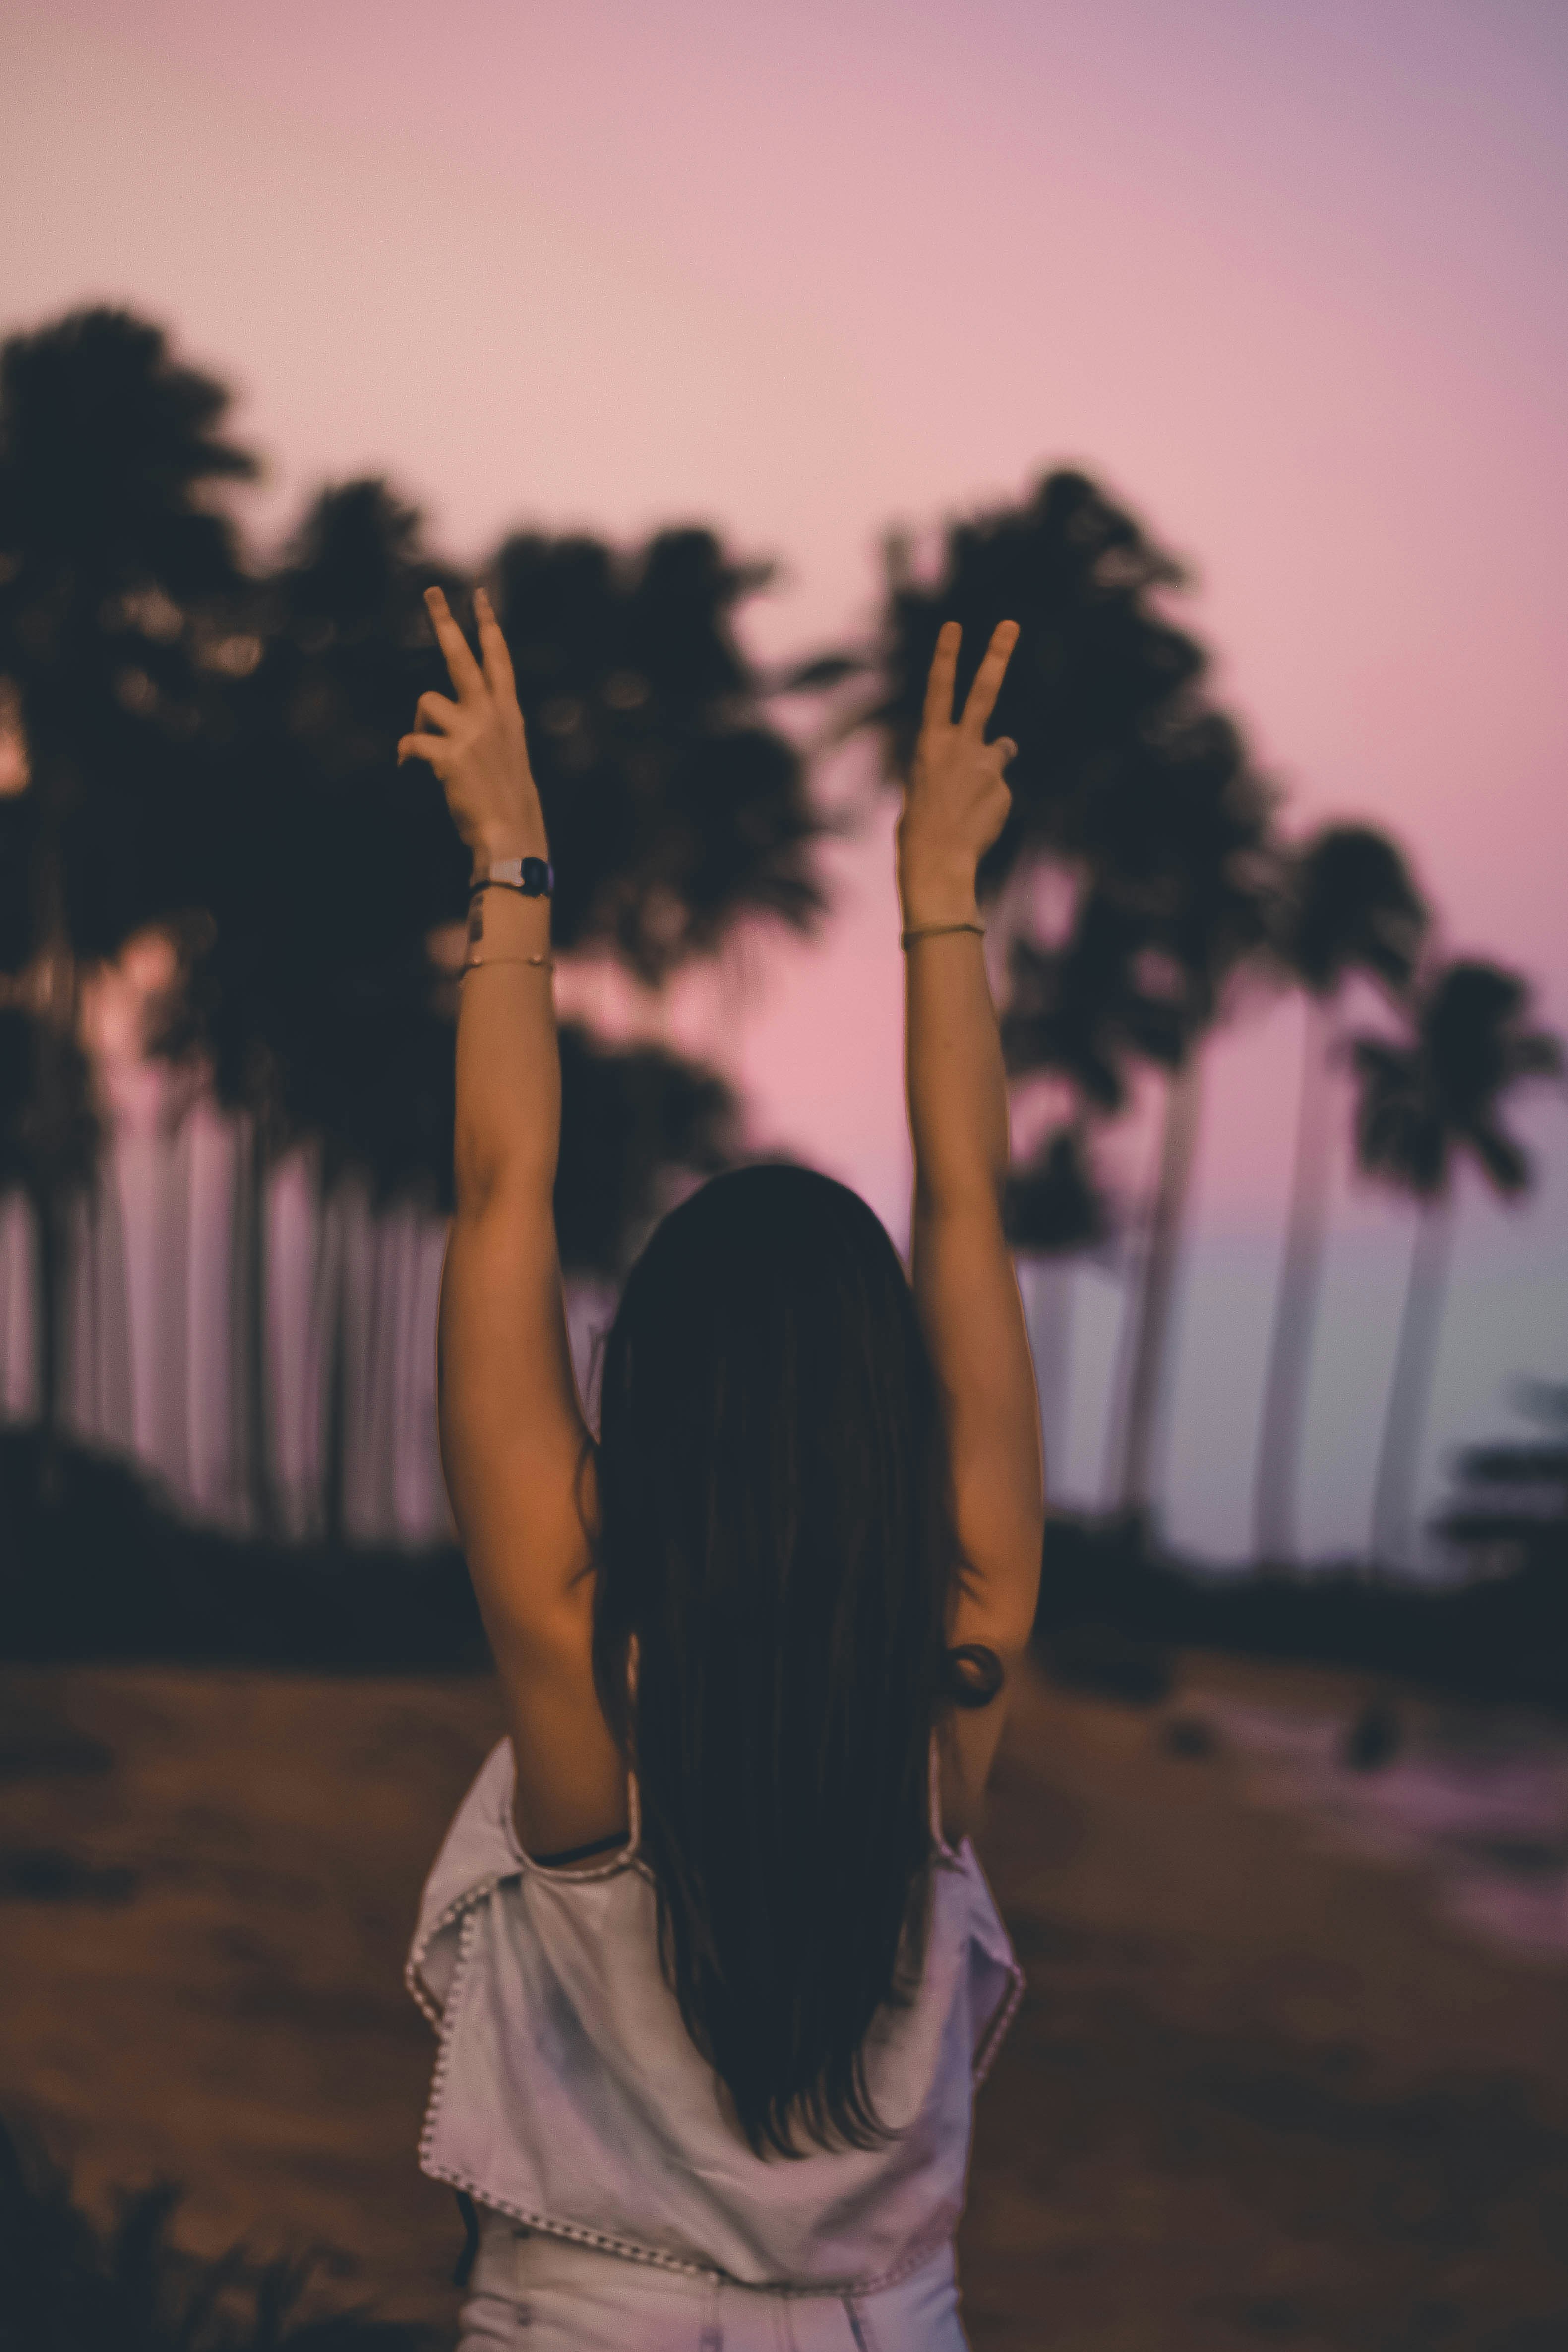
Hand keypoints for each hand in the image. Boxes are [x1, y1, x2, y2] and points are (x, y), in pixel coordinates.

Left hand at [398, 586, 546, 865]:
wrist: (511, 835)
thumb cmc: (508, 804)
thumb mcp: (508, 757)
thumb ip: (488, 732)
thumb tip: (452, 725)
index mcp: (508, 714)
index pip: (497, 659)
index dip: (487, 626)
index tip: (477, 596)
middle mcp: (491, 715)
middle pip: (461, 656)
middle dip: (445, 621)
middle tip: (431, 591)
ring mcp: (470, 733)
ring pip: (426, 701)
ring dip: (419, 723)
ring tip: (427, 749)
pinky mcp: (449, 754)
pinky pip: (411, 742)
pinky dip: (406, 754)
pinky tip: (409, 769)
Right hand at [897, 619, 1018, 922]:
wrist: (936, 861)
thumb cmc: (920, 828)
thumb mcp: (923, 785)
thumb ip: (955, 760)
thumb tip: (1005, 748)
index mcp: (928, 743)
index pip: (938, 690)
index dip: (946, 656)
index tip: (954, 625)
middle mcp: (960, 745)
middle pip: (983, 691)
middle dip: (996, 655)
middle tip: (1010, 624)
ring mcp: (985, 765)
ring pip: (1001, 749)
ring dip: (994, 762)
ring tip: (970, 799)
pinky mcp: (1003, 788)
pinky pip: (1001, 789)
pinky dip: (993, 802)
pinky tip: (978, 822)